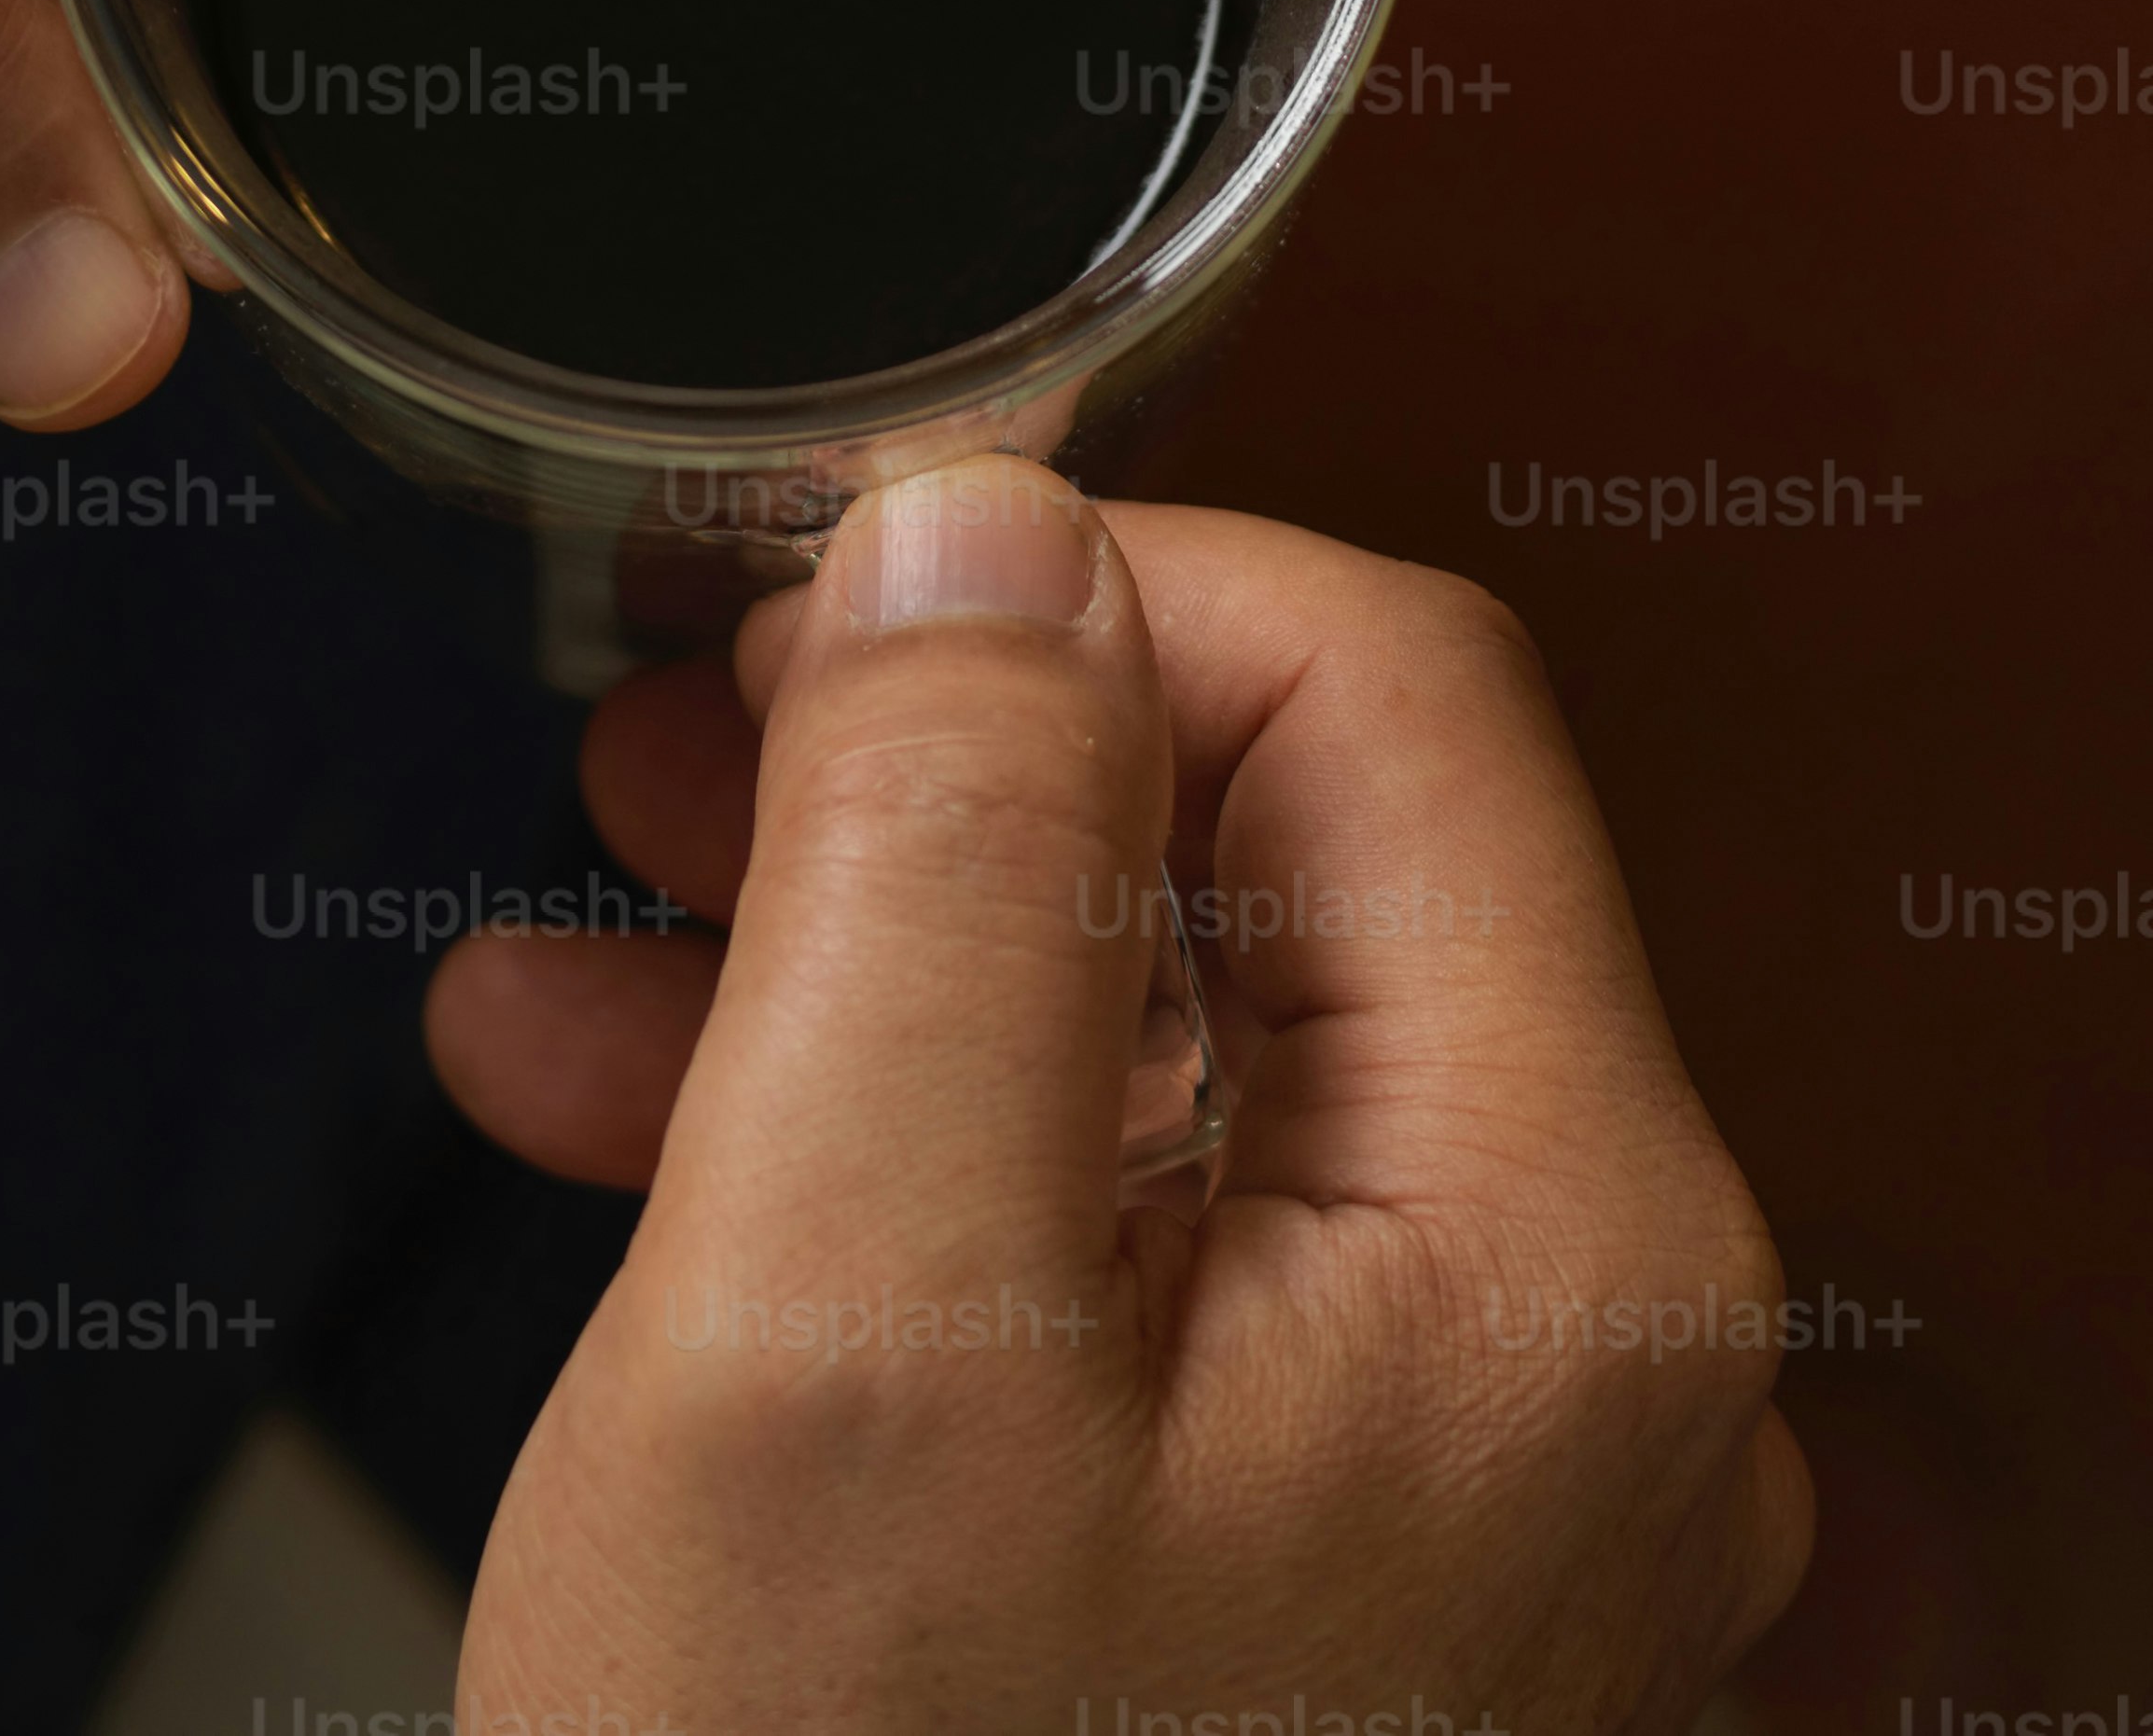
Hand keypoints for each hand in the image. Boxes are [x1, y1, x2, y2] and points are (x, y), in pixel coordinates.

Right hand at [436, 464, 1816, 1728]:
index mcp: (1554, 1247)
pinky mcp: (1312, 1649)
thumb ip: (938, 869)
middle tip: (662, 726)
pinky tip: (650, 1169)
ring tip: (576, 950)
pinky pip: (1144, 1308)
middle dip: (945, 770)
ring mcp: (1459, 1533)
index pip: (1380, 697)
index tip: (801, 587)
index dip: (1075, 583)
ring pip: (1185, 1089)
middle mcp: (1576, 1376)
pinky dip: (901, 1197)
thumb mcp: (838, 1318)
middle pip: (1295, 881)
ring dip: (875, 973)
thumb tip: (986, 528)